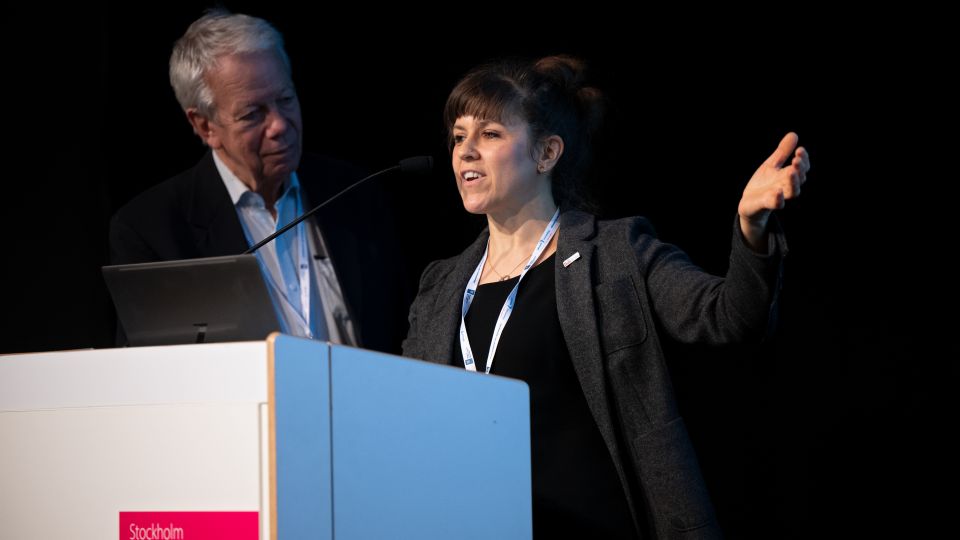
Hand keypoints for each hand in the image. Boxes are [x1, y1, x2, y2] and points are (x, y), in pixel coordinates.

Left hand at [737, 132, 809, 249]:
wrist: (749, 202)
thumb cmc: (764, 183)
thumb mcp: (772, 165)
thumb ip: (782, 152)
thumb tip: (794, 134)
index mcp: (789, 176)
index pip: (802, 167)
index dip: (803, 159)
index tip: (800, 150)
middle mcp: (786, 186)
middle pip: (799, 179)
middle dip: (799, 169)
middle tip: (796, 160)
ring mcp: (778, 196)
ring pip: (792, 192)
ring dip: (792, 182)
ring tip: (790, 171)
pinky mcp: (766, 204)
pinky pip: (775, 203)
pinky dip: (777, 198)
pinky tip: (777, 191)